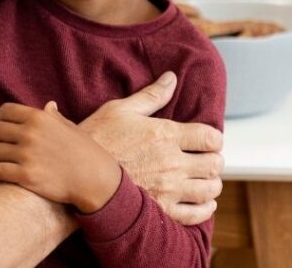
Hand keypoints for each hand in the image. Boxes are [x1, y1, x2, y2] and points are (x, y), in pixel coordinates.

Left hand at [0, 102, 121, 213]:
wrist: (94, 179)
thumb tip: (49, 105)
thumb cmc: (84, 152)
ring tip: (0, 161)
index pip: (4, 112)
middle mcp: (30, 134)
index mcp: (39, 118)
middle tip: (0, 147)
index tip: (0, 127)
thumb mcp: (70, 128)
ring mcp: (27, 155)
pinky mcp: (26, 176)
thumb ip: (54, 117)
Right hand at [79, 72, 224, 225]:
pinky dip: (204, 209)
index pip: (211, 137)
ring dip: (211, 183)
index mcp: (165, 134)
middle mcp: (172, 162)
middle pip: (214, 164)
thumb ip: (151, 96)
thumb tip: (171, 78)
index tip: (208, 140)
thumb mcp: (120, 110)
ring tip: (204, 179)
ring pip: (209, 189)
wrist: (76, 174)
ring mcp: (168, 188)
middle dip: (214, 160)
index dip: (214, 138)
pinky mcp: (160, 209)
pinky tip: (203, 202)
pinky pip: (195, 214)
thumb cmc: (95, 139)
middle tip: (206, 159)